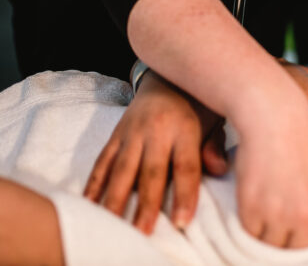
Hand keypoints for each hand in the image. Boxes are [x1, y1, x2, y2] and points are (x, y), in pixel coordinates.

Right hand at [84, 71, 221, 232]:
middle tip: (143, 232)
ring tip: (113, 224)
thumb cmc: (196, 104)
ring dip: (116, 199)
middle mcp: (156, 129)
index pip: (186, 165)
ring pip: (122, 169)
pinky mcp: (115, 135)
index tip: (181, 221)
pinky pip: (103, 161)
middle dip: (146, 204)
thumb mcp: (213, 119)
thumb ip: (214, 146)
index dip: (184, 194)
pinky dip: (94, 183)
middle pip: (151, 171)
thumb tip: (219, 169)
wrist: (165, 76)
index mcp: (184, 127)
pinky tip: (89, 204)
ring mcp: (131, 132)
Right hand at [232, 110, 307, 246]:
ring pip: (270, 248)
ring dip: (266, 234)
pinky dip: (249, 223)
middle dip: (287, 242)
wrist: (276, 117)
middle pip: (295, 255)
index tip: (298, 237)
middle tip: (280, 223)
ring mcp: (280, 216)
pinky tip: (254, 201)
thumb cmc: (303, 145)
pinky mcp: (252, 209)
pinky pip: (248, 234)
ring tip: (267, 211)